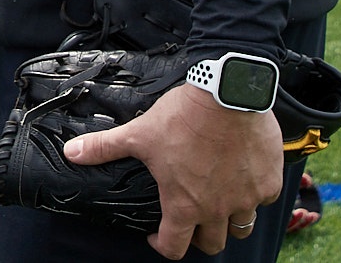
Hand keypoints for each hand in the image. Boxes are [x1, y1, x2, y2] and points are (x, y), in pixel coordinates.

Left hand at [61, 81, 281, 258]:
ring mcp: (247, 198)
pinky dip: (256, 194)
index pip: (174, 247)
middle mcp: (218, 209)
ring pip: (242, 227)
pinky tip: (244, 178)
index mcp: (184, 205)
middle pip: (213, 244)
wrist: (227, 92)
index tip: (157, 235)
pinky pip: (265, 200)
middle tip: (192, 219)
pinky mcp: (269, 182)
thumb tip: (72, 152)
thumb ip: (104, 147)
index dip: (162, 245)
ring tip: (220, 203)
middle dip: (200, 237)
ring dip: (230, 220)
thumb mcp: (139, 133)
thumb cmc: (183, 116)